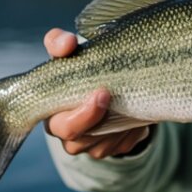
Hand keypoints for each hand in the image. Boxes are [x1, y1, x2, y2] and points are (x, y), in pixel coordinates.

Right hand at [42, 28, 151, 158]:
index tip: (102, 91)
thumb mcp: (68, 52)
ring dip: (119, 124)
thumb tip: (67, 43)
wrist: (107, 80)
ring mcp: (92, 146)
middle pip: (80, 142)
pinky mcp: (113, 147)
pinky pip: (124, 145)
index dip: (81, 116)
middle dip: (99, 120)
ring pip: (105, 145)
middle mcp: (69, 136)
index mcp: (53, 116)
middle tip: (114, 94)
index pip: (60, 127)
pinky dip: (134, 129)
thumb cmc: (81, 66)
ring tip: (131, 99)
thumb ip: (60, 43)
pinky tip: (138, 112)